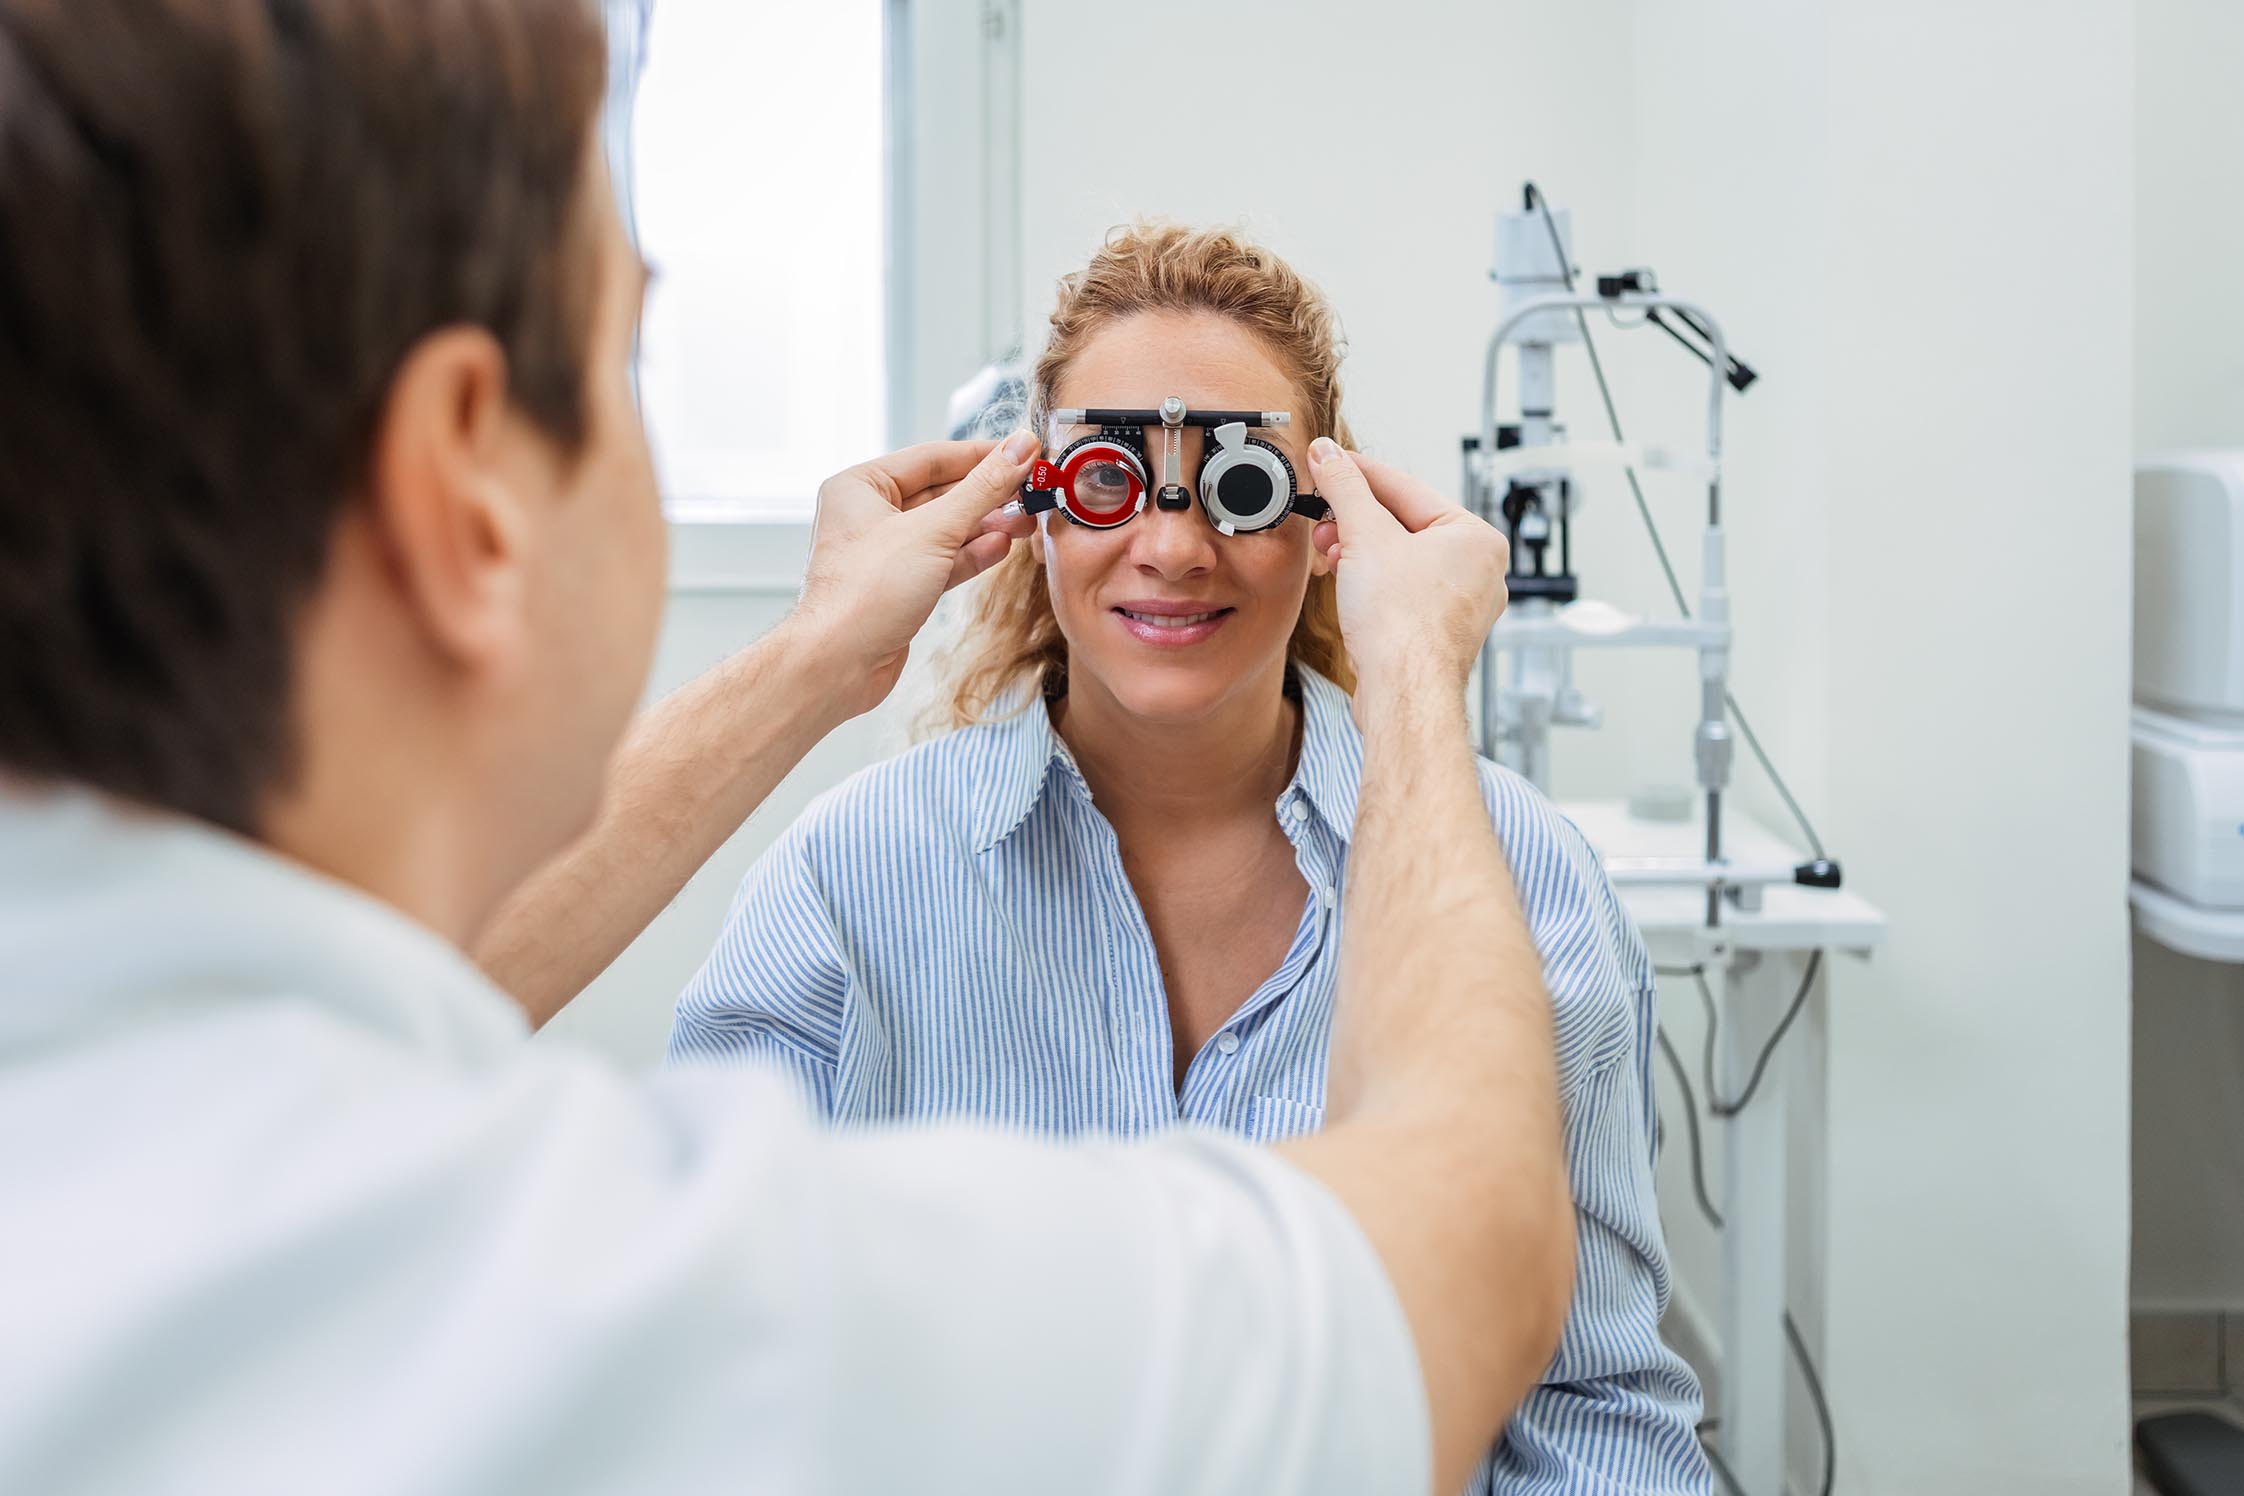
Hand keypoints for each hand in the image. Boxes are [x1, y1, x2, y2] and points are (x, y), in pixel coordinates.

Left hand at [792, 432, 1039, 715]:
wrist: (838, 665)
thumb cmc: (866, 592)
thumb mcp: (934, 530)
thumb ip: (983, 488)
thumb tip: (1020, 447)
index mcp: (861, 486)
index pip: (932, 458)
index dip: (981, 455)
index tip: (1024, 452)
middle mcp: (869, 515)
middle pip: (942, 493)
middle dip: (988, 495)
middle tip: (1031, 492)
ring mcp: (886, 553)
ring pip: (946, 529)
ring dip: (986, 526)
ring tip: (1025, 523)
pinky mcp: (901, 587)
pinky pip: (942, 560)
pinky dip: (971, 555)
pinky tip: (1001, 549)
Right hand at [1306, 439, 1508, 712]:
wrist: (1403, 693)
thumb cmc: (1403, 625)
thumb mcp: (1365, 535)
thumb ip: (1345, 488)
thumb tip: (1329, 456)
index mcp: (1477, 537)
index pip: (1408, 489)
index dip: (1360, 474)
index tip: (1329, 462)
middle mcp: (1478, 570)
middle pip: (1404, 525)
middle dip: (1355, 521)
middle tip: (1322, 515)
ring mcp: (1460, 605)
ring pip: (1400, 561)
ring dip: (1359, 552)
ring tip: (1329, 551)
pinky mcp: (1437, 633)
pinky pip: (1401, 592)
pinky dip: (1371, 582)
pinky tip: (1346, 582)